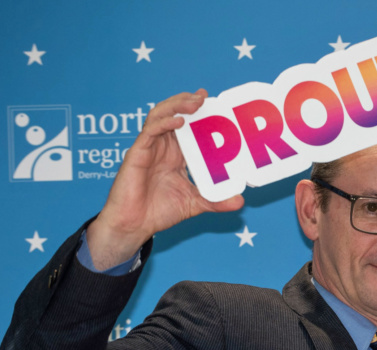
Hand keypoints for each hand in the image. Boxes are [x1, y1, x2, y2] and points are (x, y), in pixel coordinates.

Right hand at [87, 90, 243, 268]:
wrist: (135, 226)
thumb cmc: (159, 212)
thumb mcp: (194, 204)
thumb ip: (216, 200)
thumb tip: (241, 201)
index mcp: (176, 155)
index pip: (188, 126)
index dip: (198, 111)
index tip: (213, 100)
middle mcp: (163, 148)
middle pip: (173, 113)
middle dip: (187, 102)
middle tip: (204, 96)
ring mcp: (149, 149)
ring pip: (160, 116)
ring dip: (176, 106)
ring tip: (194, 102)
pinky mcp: (137, 154)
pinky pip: (149, 132)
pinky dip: (164, 123)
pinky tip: (179, 122)